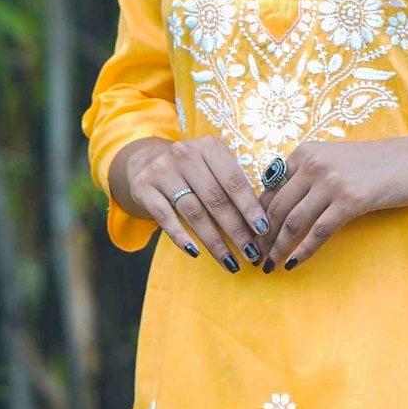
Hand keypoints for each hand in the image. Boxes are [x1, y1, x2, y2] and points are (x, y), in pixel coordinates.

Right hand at [111, 130, 268, 269]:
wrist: (147, 162)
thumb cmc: (194, 170)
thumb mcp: (213, 166)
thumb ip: (234, 185)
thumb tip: (262, 223)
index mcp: (209, 147)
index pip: (234, 181)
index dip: (249, 207)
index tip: (263, 231)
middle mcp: (184, 154)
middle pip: (215, 199)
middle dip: (236, 230)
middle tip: (251, 253)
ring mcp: (162, 170)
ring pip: (193, 211)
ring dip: (214, 241)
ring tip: (230, 261)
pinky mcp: (144, 187)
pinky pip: (164, 217)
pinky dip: (181, 236)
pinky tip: (195, 253)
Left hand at [258, 131, 407, 269]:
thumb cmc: (378, 164)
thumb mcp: (336, 160)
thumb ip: (309, 175)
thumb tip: (281, 204)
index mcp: (305, 152)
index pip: (269, 188)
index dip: (256, 216)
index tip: (250, 236)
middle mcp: (312, 164)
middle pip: (275, 207)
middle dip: (262, 236)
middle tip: (254, 257)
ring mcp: (331, 182)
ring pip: (293, 222)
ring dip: (277, 248)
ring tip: (268, 265)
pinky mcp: (350, 201)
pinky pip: (319, 232)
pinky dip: (303, 251)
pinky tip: (293, 264)